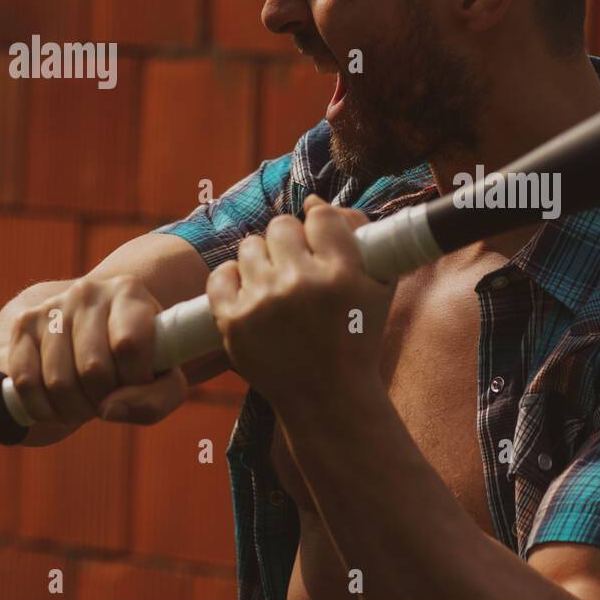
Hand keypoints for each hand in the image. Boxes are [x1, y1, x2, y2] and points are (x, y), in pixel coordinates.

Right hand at [7, 275, 186, 425]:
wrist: (91, 338)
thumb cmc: (136, 364)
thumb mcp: (163, 382)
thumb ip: (155, 400)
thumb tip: (110, 410)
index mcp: (129, 293)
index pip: (130, 344)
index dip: (136, 380)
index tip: (138, 385)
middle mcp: (88, 292)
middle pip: (92, 368)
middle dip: (102, 400)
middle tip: (108, 401)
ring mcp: (51, 307)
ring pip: (58, 381)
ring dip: (73, 410)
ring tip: (85, 405)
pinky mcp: (22, 326)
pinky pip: (25, 381)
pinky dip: (42, 408)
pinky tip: (57, 408)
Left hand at [206, 196, 394, 411]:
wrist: (327, 397)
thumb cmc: (357, 338)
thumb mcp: (378, 286)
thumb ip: (358, 234)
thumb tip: (314, 201)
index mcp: (342, 273)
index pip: (320, 215)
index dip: (321, 225)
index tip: (322, 243)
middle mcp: (301, 283)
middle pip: (281, 225)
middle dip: (290, 241)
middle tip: (298, 265)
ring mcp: (263, 302)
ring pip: (250, 246)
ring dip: (263, 259)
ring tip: (276, 283)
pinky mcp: (233, 322)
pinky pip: (221, 275)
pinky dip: (234, 280)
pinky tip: (251, 292)